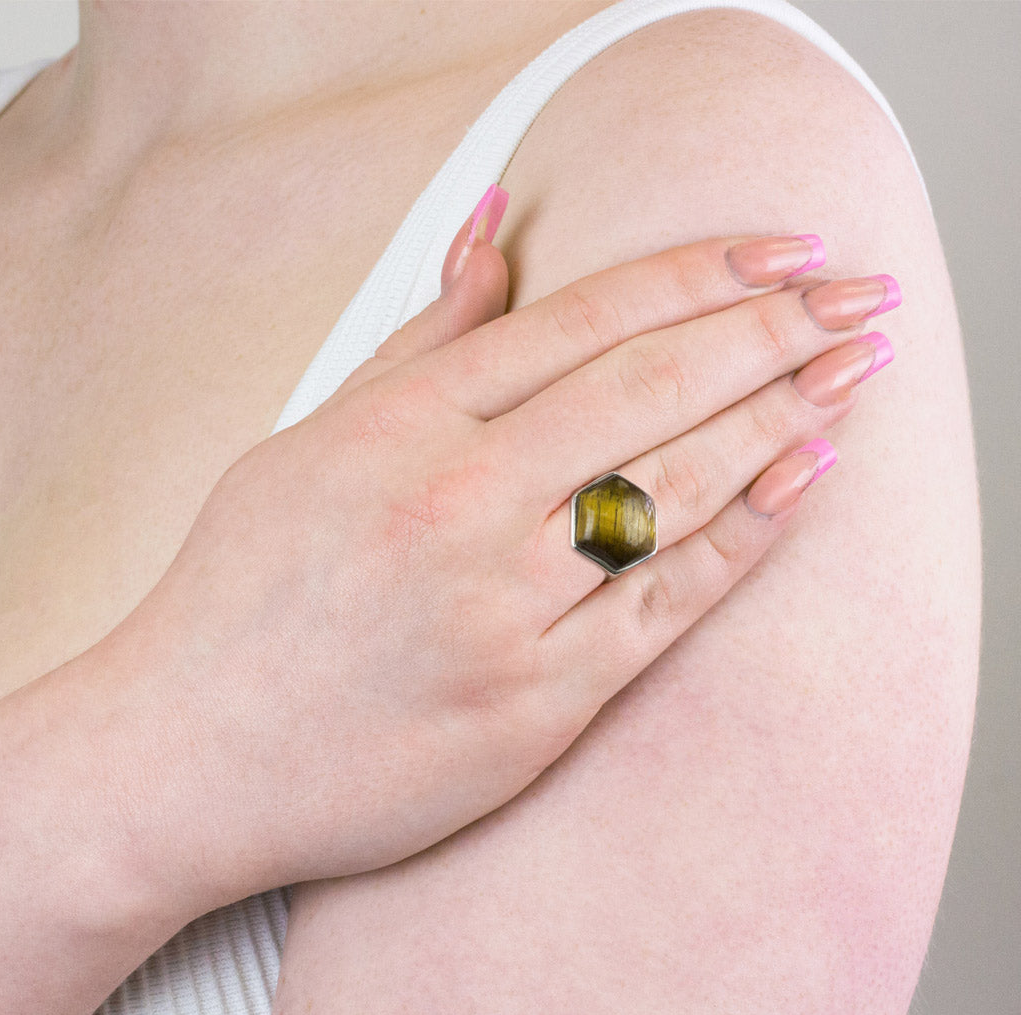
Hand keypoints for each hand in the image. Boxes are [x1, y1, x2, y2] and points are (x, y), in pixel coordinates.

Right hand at [122, 206, 897, 904]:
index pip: (579, 321)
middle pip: (647, 389)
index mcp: (398, 428)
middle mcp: (456, 506)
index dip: (694, 274)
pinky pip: (664, 605)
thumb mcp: (312, 437)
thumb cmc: (242, 590)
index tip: (778, 251)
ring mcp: (501, 610)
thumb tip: (494, 228)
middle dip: (767, 331)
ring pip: (671, 487)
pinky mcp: (535, 706)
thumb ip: (420, 339)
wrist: (192, 752)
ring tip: (853, 370)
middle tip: (855, 297)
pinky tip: (803, 477)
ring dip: (778, 417)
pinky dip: (743, 536)